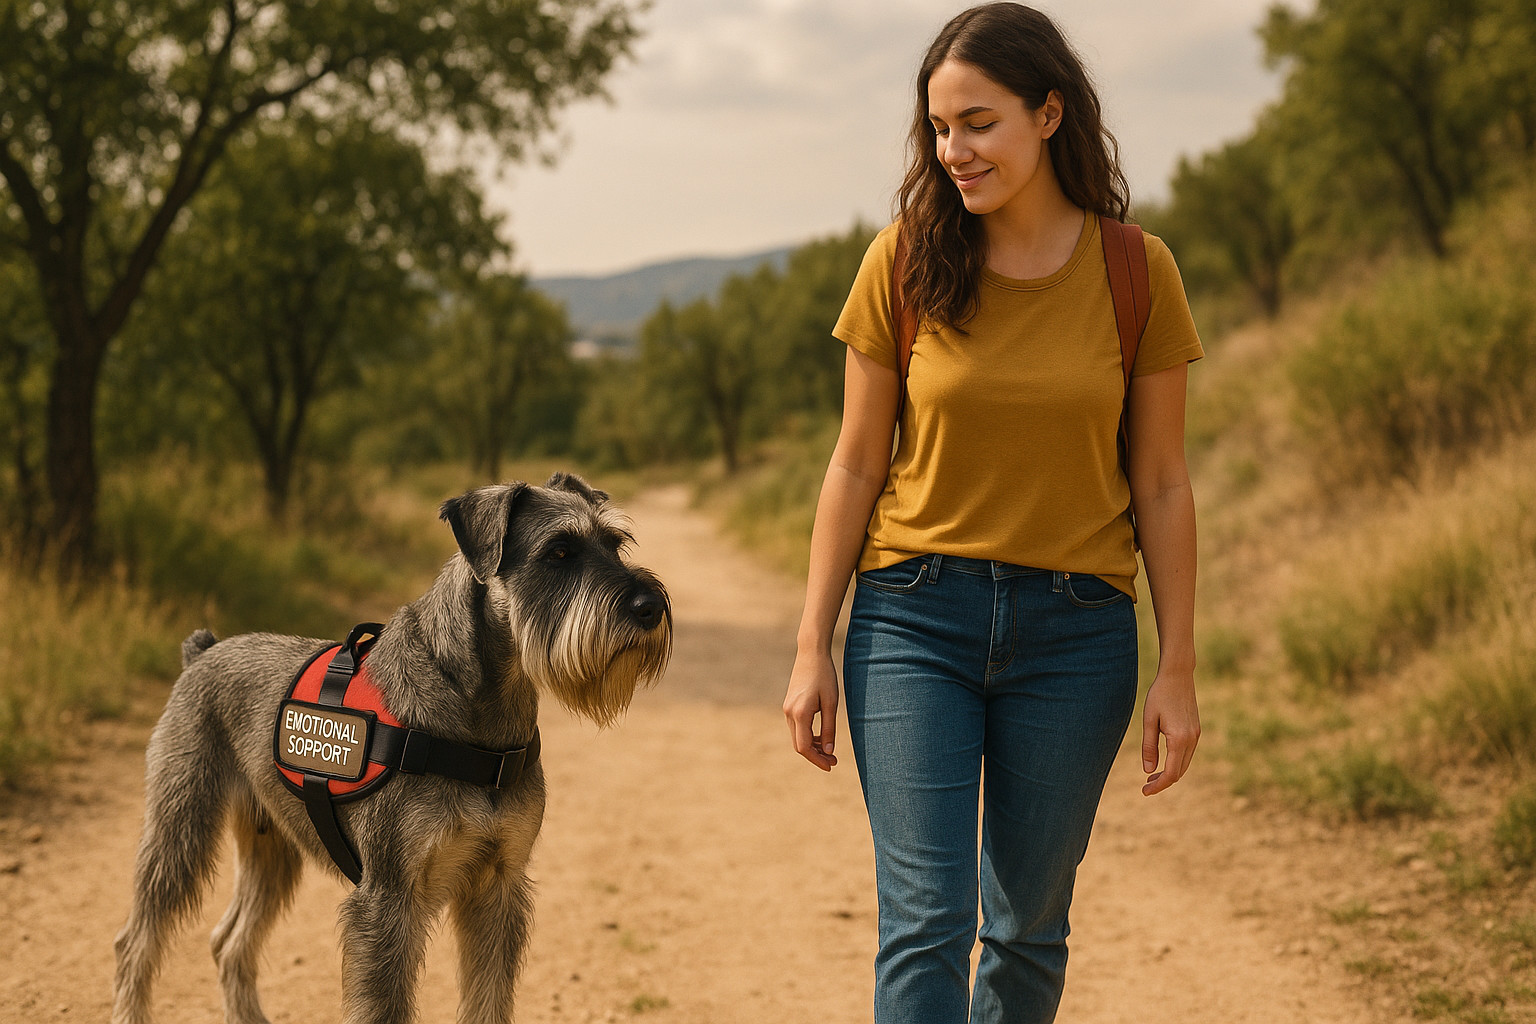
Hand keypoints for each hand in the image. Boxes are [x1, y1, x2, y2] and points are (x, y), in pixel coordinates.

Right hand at [783, 650, 839, 770]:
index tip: (831, 766)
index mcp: (800, 714)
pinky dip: (808, 736)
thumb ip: (829, 728)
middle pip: (799, 745)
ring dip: (813, 747)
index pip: (805, 747)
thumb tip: (829, 751)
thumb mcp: (831, 703)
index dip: (817, 760)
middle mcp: (789, 713)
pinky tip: (822, 738)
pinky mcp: (789, 706)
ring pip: (797, 737)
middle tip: (834, 761)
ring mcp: (787, 709)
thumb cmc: (824, 676)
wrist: (811, 654)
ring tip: (830, 751)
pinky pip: (796, 728)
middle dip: (816, 756)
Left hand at [1140, 669, 1198, 795]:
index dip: (1158, 786)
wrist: (1178, 675)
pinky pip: (1187, 754)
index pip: (1171, 773)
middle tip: (1145, 787)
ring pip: (1185, 764)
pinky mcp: (1196, 730)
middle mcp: (1192, 740)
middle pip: (1180, 772)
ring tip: (1152, 776)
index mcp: (1179, 739)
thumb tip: (1148, 770)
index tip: (1144, 792)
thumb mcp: (1149, 721)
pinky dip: (1176, 762)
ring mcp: (1196, 735)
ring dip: (1170, 773)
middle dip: (1163, 782)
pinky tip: (1164, 761)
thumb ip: (1149, 746)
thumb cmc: (1159, 695)